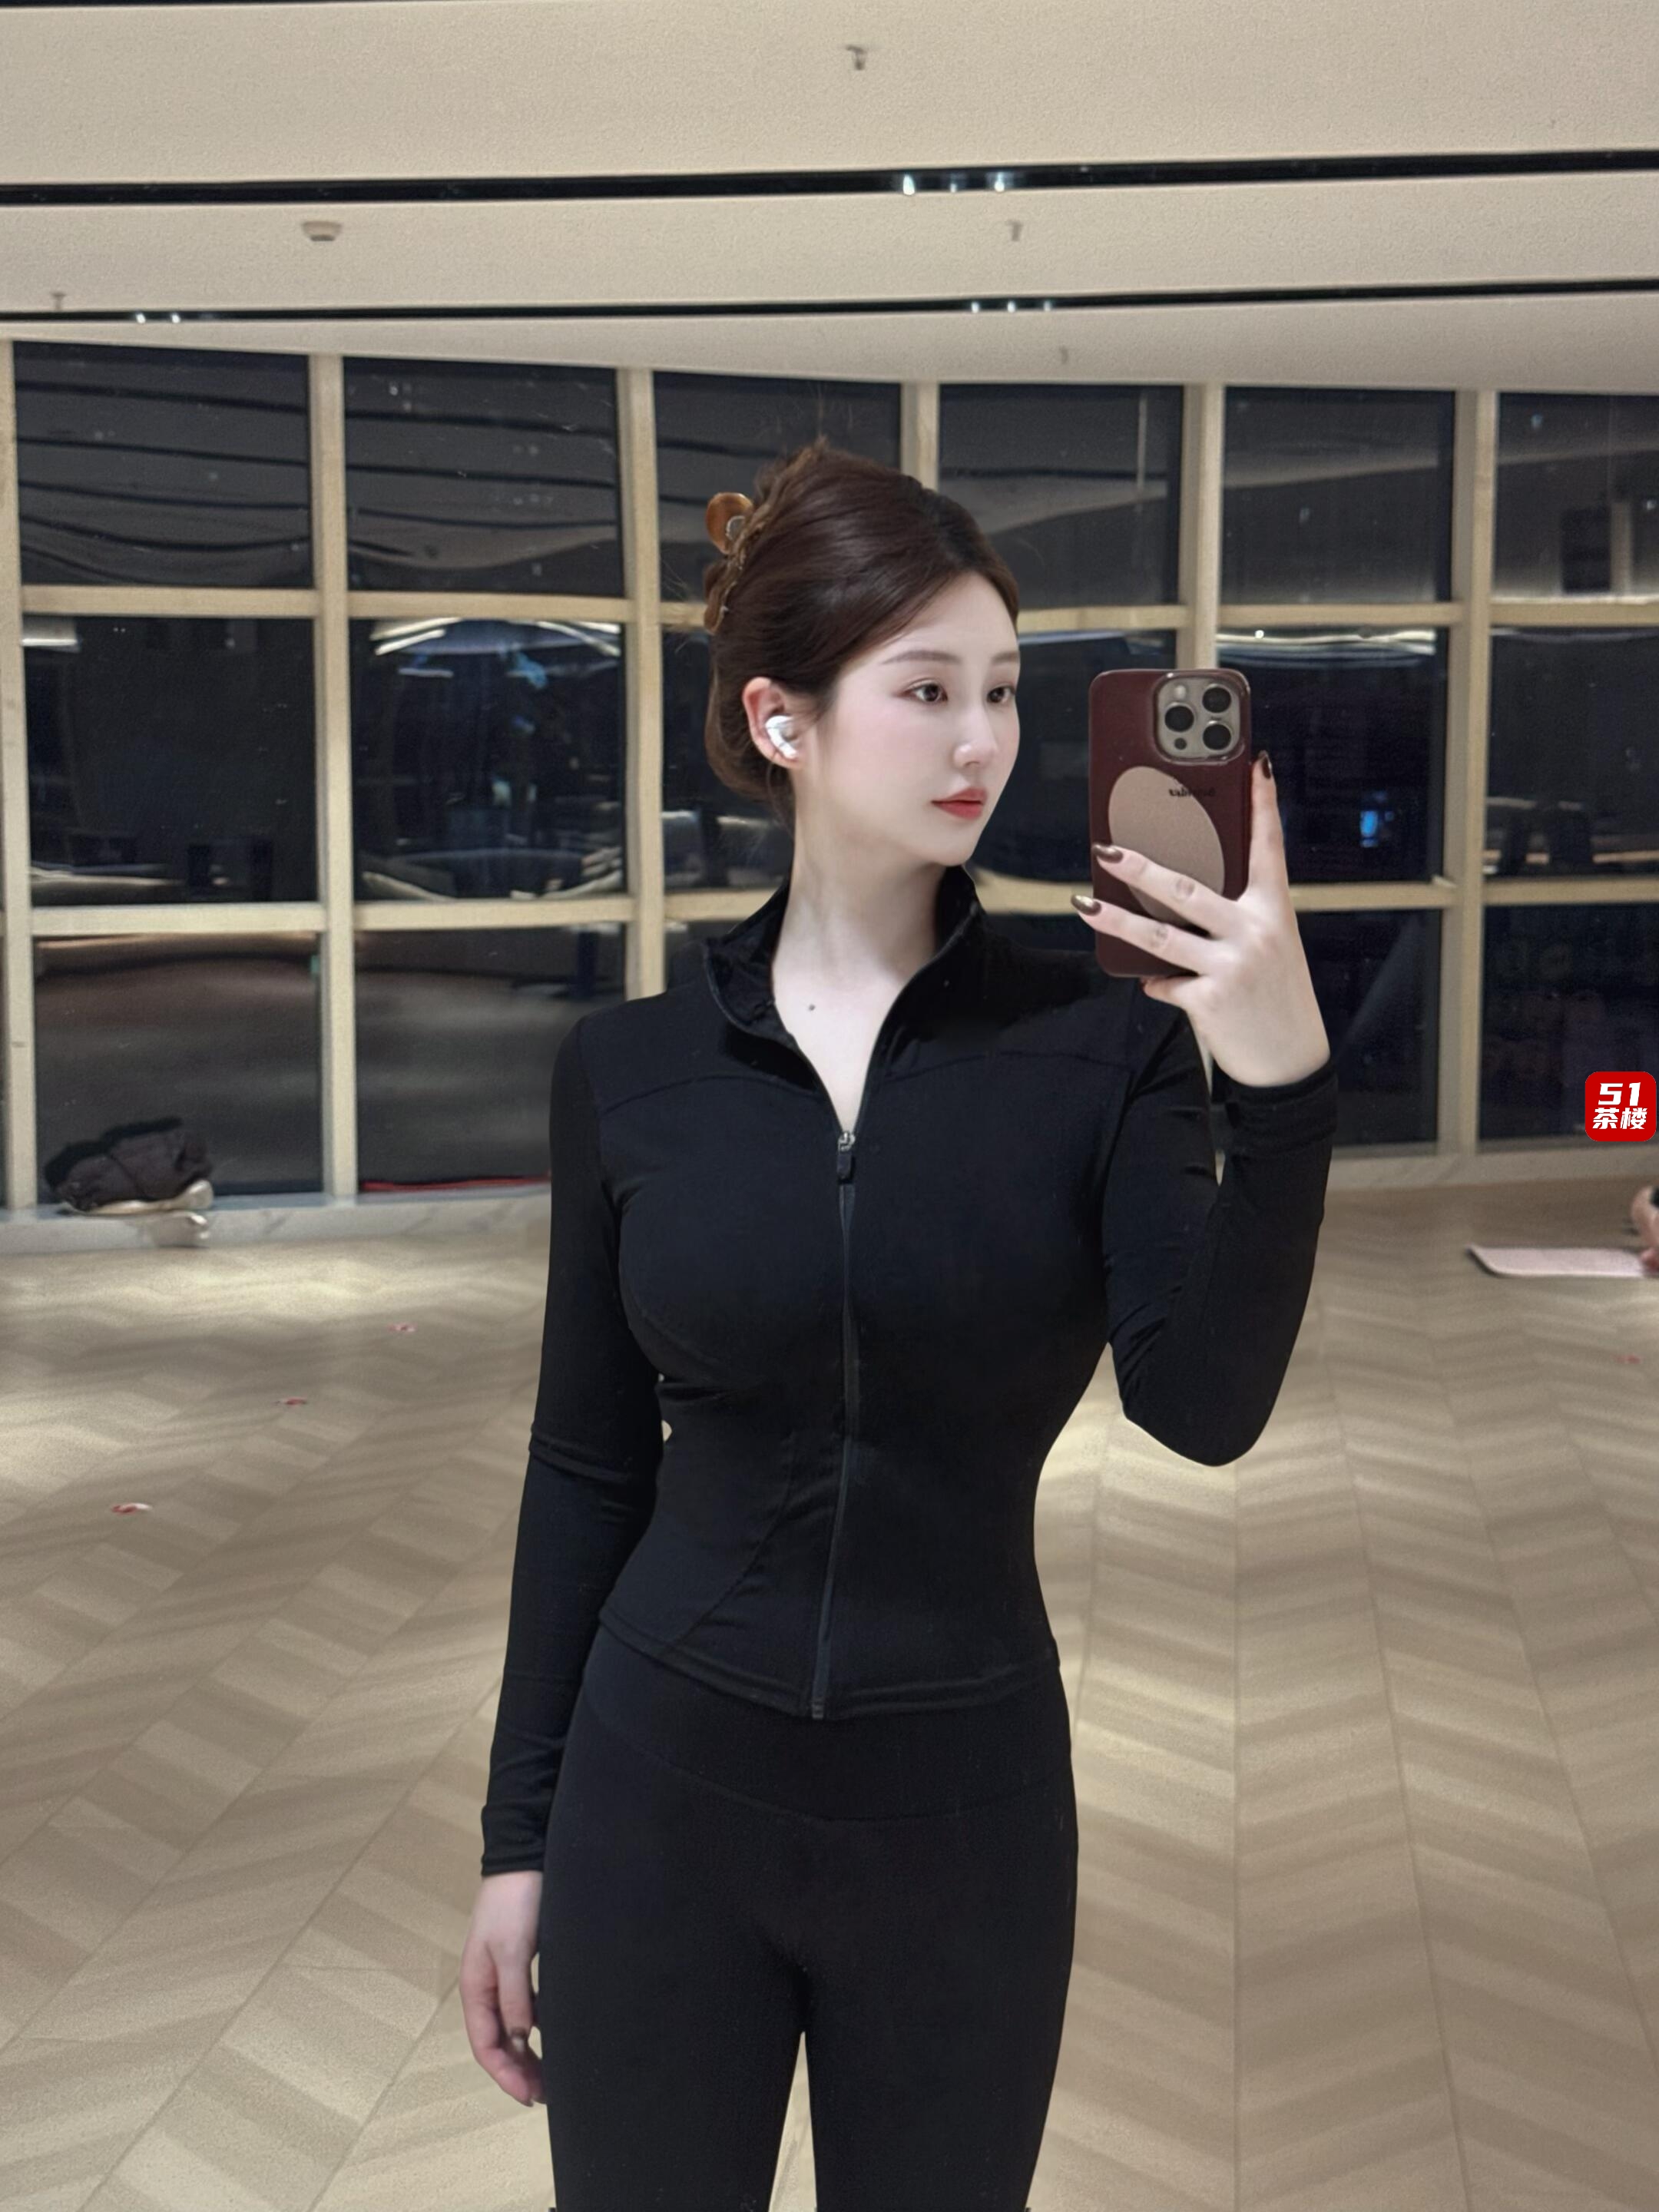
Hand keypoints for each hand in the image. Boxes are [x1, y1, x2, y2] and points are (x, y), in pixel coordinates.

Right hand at [460, 1870, 544, 2105]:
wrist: (523, 1856)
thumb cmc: (515, 1904)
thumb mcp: (513, 1950)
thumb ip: (515, 1995)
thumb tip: (519, 2039)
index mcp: (476, 1986)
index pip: (485, 2044)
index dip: (506, 2074)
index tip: (530, 2096)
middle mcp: (485, 1986)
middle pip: (497, 2041)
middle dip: (518, 2071)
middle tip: (547, 2095)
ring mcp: (502, 1975)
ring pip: (511, 2027)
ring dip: (526, 2053)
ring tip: (550, 2075)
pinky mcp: (519, 1964)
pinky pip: (524, 2008)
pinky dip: (535, 2028)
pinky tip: (552, 2036)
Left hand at [1073, 754, 1329, 1088]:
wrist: (1290, 1062)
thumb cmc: (1273, 995)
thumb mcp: (1268, 946)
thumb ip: (1232, 918)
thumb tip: (1171, 896)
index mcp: (1274, 910)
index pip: (1269, 847)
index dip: (1261, 804)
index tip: (1253, 764)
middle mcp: (1255, 931)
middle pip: (1186, 889)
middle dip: (1140, 867)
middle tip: (1106, 849)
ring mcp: (1232, 965)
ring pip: (1159, 935)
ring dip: (1115, 919)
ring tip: (1084, 903)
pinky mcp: (1210, 999)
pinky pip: (1163, 983)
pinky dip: (1154, 983)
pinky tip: (1155, 984)